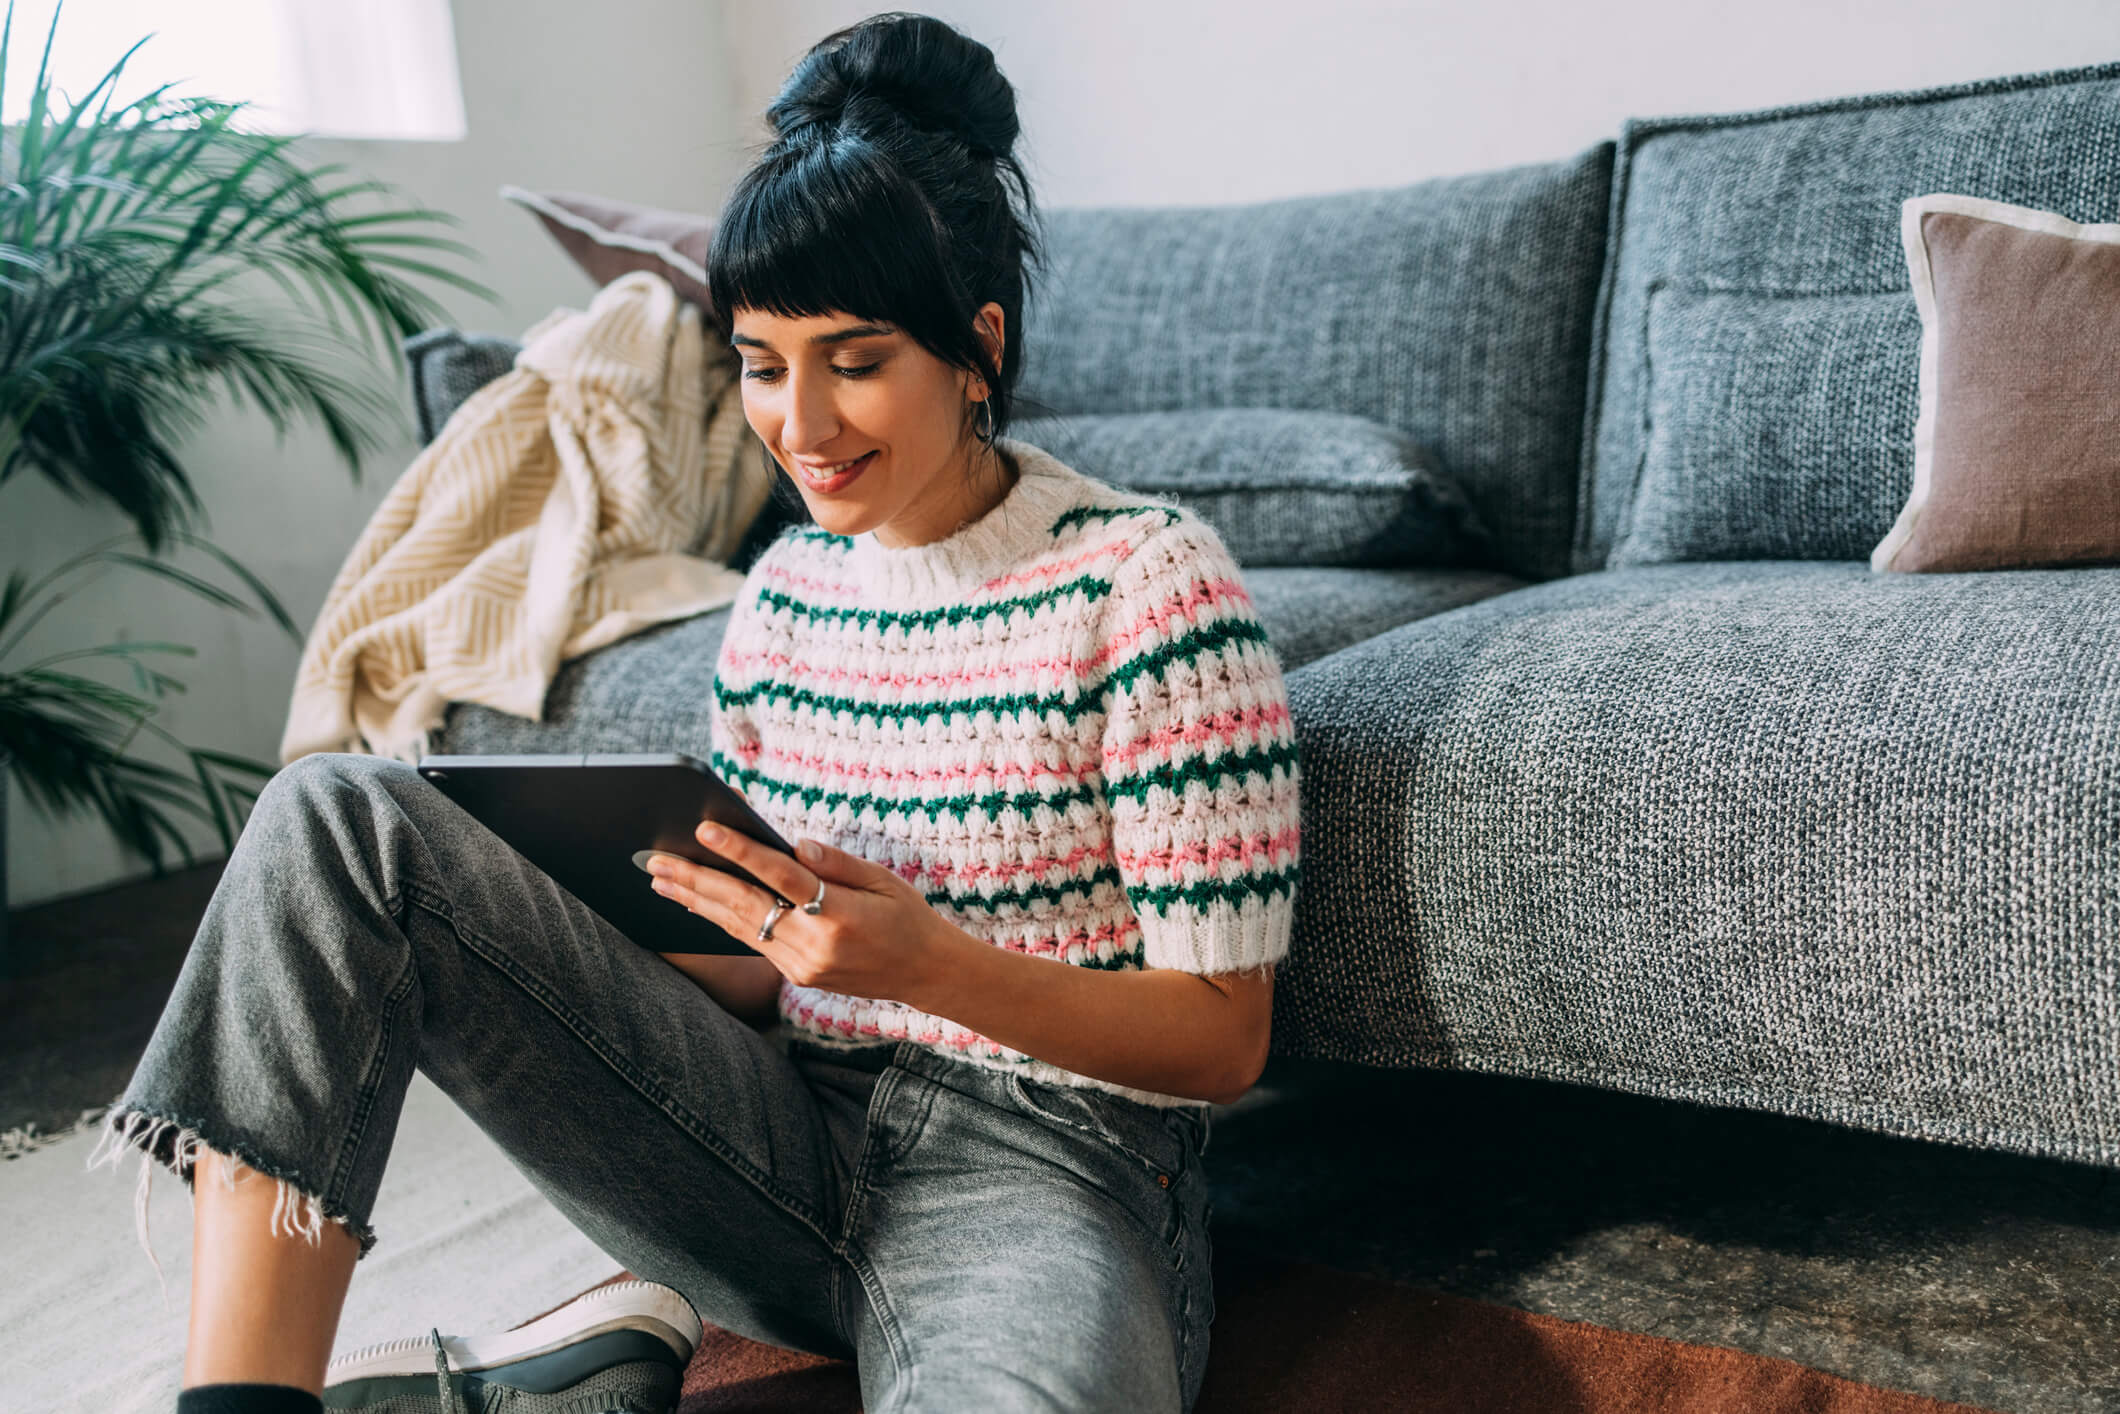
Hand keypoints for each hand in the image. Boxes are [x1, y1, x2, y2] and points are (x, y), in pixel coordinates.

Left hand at [644, 821, 955, 1004]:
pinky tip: (695, 902)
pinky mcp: (796, 975)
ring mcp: (802, 966)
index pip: (781, 877)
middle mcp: (815, 945)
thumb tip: (791, 845)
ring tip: (660, 878)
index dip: (741, 851)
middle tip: (655, 860)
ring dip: (696, 900)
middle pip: (746, 905)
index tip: (705, 829)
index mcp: (841, 916)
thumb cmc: (907, 917)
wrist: (926, 974)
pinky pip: (751, 940)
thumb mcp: (883, 880)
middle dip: (697, 880)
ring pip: (739, 926)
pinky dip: (719, 918)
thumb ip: (836, 863)